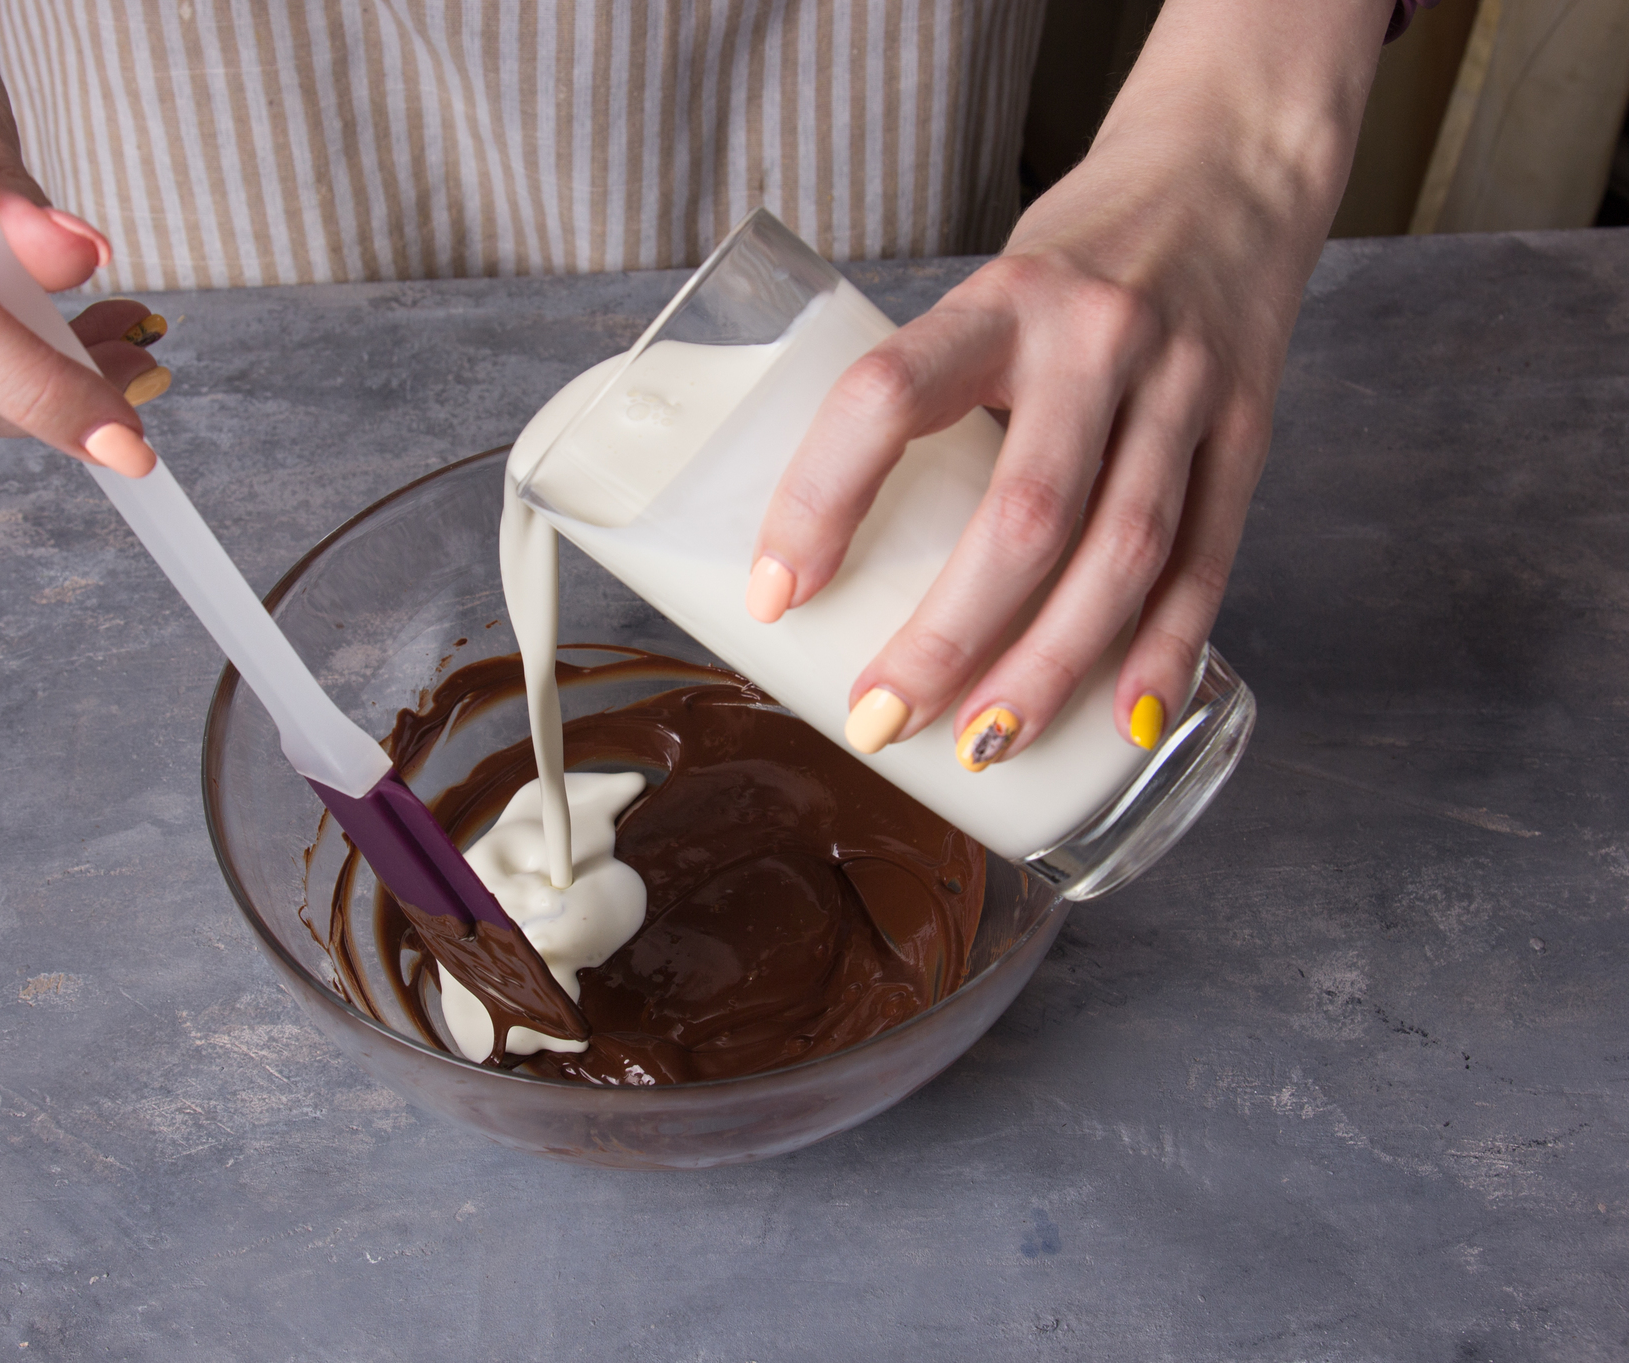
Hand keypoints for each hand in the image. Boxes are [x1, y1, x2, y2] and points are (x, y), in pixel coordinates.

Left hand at [748, 0, 1389, 767]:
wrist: (1229, 169)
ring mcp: (1184, 388)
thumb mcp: (988, 292)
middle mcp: (1097, 339)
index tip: (773, 596)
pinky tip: (1121, 721)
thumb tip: (838, 552)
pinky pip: (1208, 560)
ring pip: (1120, 555)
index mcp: (1000, 298)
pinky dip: (1164, 650)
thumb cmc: (1075, 254)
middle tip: (881, 719)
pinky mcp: (1248, 430)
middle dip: (947, 638)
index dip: (820, 502)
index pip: (886, 397)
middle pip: (1023, 515)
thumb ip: (934, 395)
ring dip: (1048, 668)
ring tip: (984, 745)